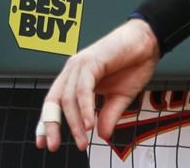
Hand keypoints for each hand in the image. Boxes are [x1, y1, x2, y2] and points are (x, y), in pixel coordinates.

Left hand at [36, 19, 159, 151]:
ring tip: (82, 141)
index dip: (46, 122)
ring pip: (68, 98)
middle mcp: (73, 71)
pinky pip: (83, 88)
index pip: (55, 102)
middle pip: (54, 100)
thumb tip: (103, 135)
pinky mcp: (91, 61)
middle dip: (50, 125)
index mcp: (76, 79)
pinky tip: (90, 123)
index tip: (42, 143)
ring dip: (74, 123)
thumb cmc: (133, 65)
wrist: (147, 43)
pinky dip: (86, 108)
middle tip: (54, 146)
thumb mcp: (120, 98)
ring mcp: (80, 64)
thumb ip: (109, 115)